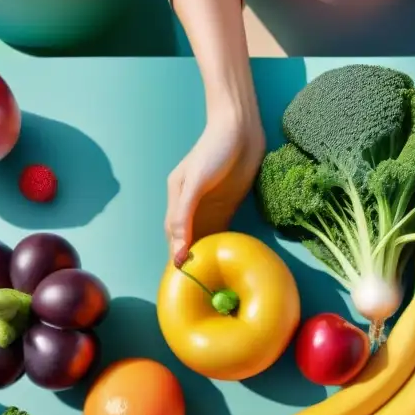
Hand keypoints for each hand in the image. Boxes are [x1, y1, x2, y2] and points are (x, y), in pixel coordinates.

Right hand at [166, 112, 264, 264]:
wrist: (241, 128)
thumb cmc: (214, 150)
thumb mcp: (195, 182)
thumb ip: (184, 215)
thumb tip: (178, 249)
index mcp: (177, 198)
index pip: (174, 234)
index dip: (176, 255)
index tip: (181, 277)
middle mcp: (191, 205)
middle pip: (187, 238)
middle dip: (189, 258)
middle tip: (197, 285)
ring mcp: (210, 206)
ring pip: (204, 236)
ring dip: (205, 254)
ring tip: (210, 279)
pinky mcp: (228, 205)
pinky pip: (222, 230)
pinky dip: (221, 244)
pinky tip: (225, 259)